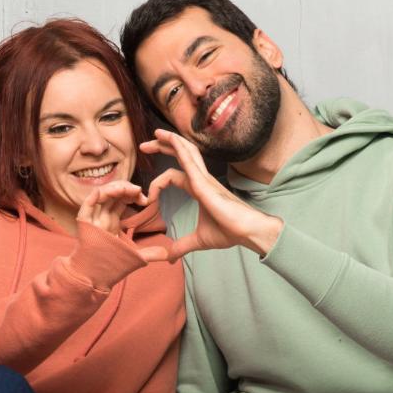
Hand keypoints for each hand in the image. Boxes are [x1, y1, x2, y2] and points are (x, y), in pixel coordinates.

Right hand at [77, 180, 170, 264]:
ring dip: (114, 188)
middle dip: (125, 188)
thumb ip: (151, 253)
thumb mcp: (135, 256)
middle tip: (139, 191)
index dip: (133, 195)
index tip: (146, 200)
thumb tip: (169, 254)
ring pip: (101, 195)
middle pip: (112, 194)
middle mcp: (102, 217)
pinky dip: (96, 195)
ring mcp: (93, 219)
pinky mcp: (84, 223)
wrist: (95, 278)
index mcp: (111, 221)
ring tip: (128, 189)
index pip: (121, 200)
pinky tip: (109, 192)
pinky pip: (87, 205)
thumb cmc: (111, 266)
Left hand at [142, 130, 282, 257]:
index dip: (158, 183)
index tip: (147, 199)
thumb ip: (182, 246)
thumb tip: (169, 258)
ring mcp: (204, 178)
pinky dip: (178, 148)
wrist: (247, 231)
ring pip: (186, 151)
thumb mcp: (198, 240)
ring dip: (170, 141)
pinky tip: (169, 140)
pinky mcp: (204, 182)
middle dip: (162, 147)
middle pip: (180, 155)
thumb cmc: (230, 231)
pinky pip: (189, 160)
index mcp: (199, 188)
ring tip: (155, 134)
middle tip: (144, 145)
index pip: (174, 175)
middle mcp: (201, 179)